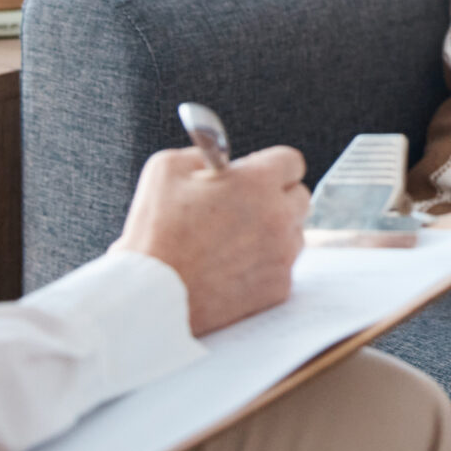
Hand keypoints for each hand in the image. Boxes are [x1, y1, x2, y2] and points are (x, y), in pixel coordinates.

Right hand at [113, 144, 308, 335]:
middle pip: (299, 197)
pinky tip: (233, 269)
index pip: (291, 162)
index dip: (270, 167)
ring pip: (294, 234)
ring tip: (234, 242)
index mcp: (257, 182)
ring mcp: (282, 255)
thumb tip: (219, 161)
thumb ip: (203, 154)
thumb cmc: (155, 232)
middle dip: (276, 198)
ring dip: (274, 233)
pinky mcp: (278, 288)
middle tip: (244, 208)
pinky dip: (265, 266)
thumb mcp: (166, 169)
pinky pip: (283, 268)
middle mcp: (279, 216)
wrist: (151, 296)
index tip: (254, 176)